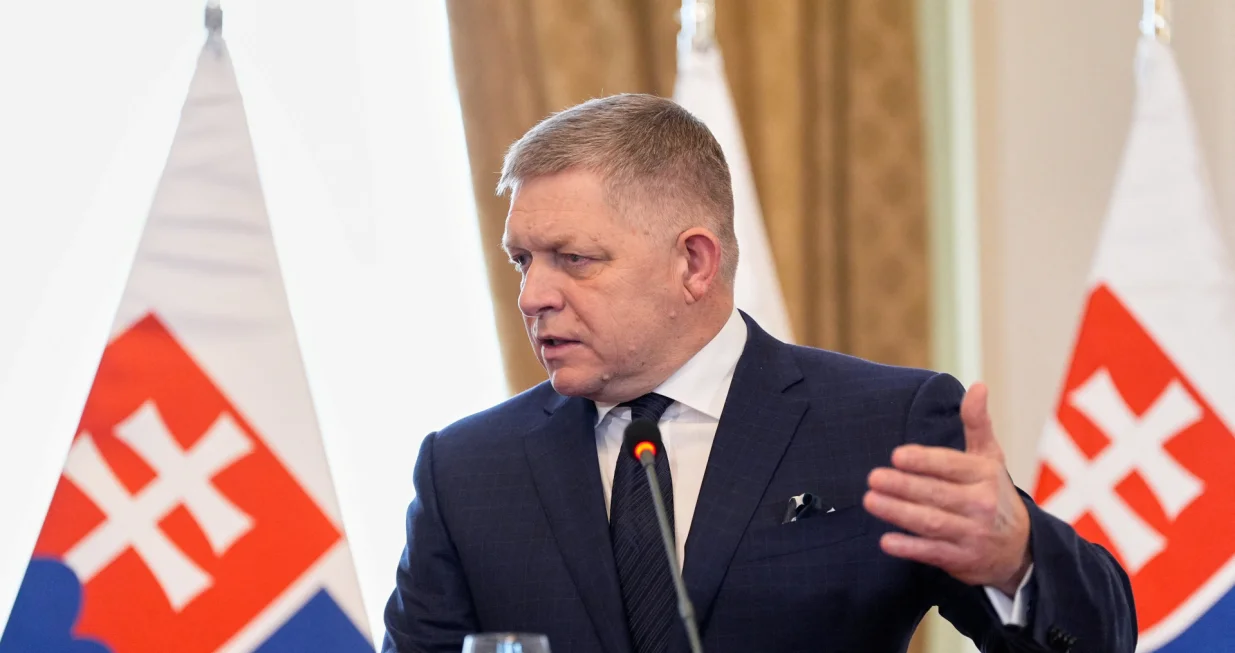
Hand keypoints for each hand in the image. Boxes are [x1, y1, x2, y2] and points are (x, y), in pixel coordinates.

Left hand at [863, 382, 1030, 595]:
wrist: (1019, 547)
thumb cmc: (993, 492)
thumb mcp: (989, 456)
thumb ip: (977, 423)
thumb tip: (978, 386)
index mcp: (984, 475)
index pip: (951, 465)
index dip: (924, 461)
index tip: (897, 456)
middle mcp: (981, 504)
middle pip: (936, 494)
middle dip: (903, 486)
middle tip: (873, 478)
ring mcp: (972, 534)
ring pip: (931, 522)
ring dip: (898, 513)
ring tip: (870, 500)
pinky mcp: (962, 559)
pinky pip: (932, 552)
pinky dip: (909, 548)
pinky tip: (886, 540)